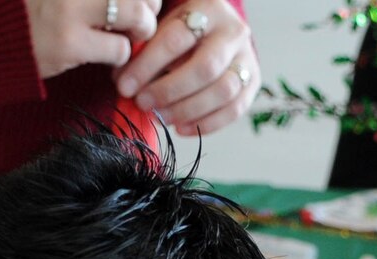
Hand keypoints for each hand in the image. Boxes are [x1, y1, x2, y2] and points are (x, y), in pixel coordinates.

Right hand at [27, 0, 159, 80]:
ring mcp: (72, 9)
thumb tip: (147, 0)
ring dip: (140, 29)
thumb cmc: (31, 6)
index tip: (142, 1)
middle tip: (139, 16)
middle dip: (149, 5)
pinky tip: (105, 54)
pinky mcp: (69, 43)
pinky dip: (119, 55)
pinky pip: (119, 49)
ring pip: (138, 16)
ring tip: (127, 35)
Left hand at [113, 0, 259, 136]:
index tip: (124, 86)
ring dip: (188, 110)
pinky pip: (234, 109)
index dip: (147, 66)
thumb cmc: (178, 32)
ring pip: (223, 91)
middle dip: (169, 91)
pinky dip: (207, 124)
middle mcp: (233, 32)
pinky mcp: (252, 82)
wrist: (212, 31)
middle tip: (144, 103)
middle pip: (205, 68)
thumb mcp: (160, 29)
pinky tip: (181, 129)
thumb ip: (143, 50)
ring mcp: (247, 57)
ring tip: (162, 116)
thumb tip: (123, 83)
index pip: (176, 38)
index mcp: (208, 9)